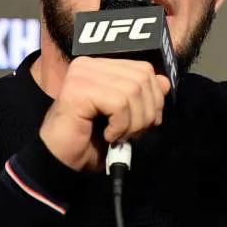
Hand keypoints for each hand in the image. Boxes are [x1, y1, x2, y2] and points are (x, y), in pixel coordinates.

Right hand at [39, 57, 170, 171]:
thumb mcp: (126, 116)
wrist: (61, 162)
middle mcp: (88, 65)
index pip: (143, 68)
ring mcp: (81, 75)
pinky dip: (121, 125)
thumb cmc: (91, 140)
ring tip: (119, 136)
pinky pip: (118, 103)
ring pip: (132, 91)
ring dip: (133, 122)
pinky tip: (108, 136)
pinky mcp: (77, 90)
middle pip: (142, 78)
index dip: (153, 97)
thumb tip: (164, 82)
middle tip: (132, 133)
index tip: (146, 122)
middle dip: (146, 112)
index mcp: (100, 66)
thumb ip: (143, 96)